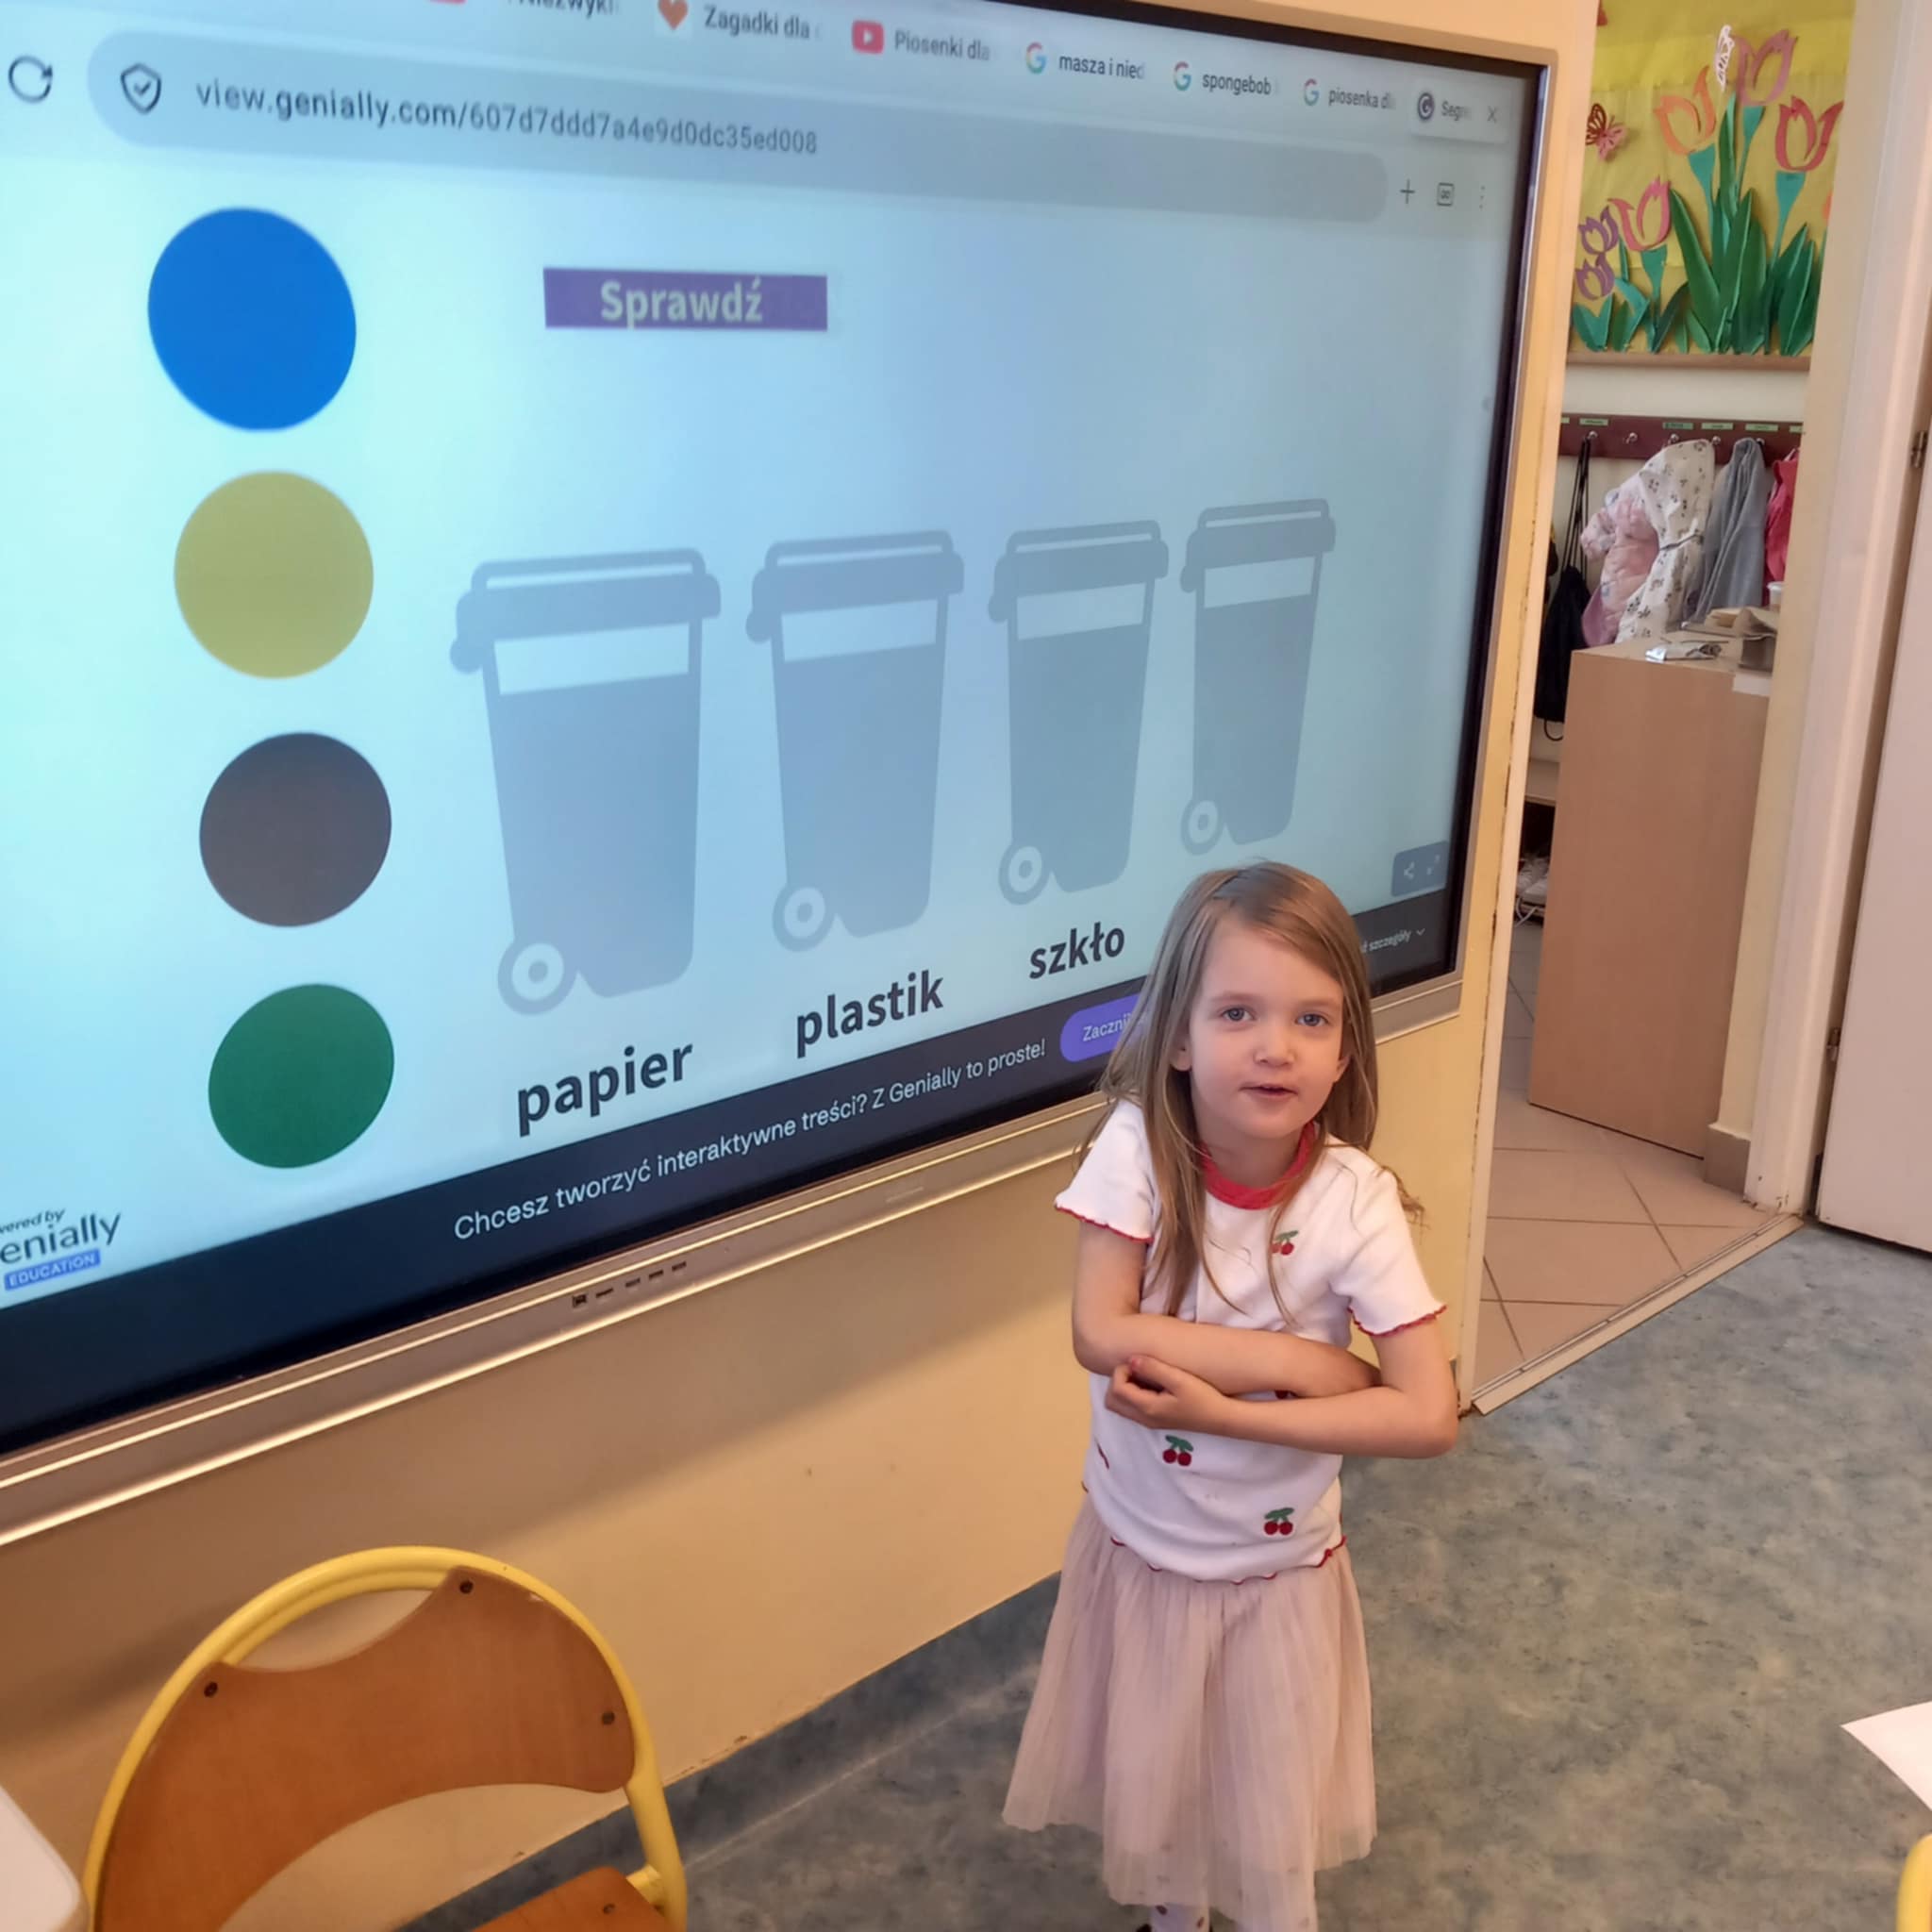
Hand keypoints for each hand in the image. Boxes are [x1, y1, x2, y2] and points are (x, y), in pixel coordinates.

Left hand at [1105, 1356, 1229, 1435]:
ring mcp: (1149, 1421)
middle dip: (1118, 1380)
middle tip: (1138, 1368)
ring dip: (1125, 1387)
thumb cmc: (1203, 1397)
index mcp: (1147, 1408)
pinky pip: (1131, 1407)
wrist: (1221, 1418)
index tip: (1139, 1362)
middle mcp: (1143, 1418)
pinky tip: (1153, 1383)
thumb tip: (1131, 1359)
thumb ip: (1154, 1369)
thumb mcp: (1179, 1380)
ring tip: (1146, 1374)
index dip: (1121, 1371)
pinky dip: (1133, 1393)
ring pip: (1120, 1405)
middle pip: (1112, 1400)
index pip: (1116, 1389)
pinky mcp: (1155, 1420)